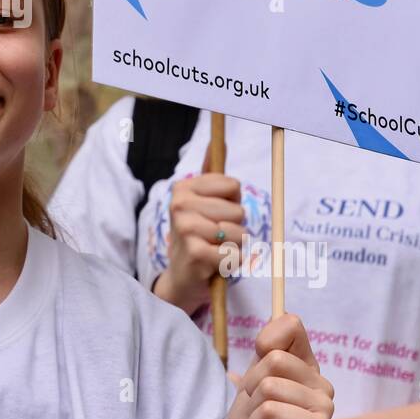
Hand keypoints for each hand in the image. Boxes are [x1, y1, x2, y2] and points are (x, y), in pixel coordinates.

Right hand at [152, 142, 245, 314]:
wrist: (182, 277)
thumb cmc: (198, 236)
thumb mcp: (202, 202)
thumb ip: (210, 173)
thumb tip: (217, 141)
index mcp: (183, 187)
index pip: (233, 186)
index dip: (232, 204)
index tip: (215, 215)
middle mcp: (179, 204)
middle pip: (238, 211)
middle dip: (235, 228)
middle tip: (214, 238)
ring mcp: (185, 228)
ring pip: (239, 233)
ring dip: (234, 247)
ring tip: (215, 250)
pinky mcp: (195, 252)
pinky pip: (234, 254)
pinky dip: (231, 263)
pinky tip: (214, 264)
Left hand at [224, 314, 333, 418]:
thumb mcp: (254, 378)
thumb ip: (268, 349)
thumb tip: (282, 311)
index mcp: (307, 367)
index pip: (292, 324)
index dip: (264, 341)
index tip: (259, 362)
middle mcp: (323, 385)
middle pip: (275, 358)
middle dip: (253, 383)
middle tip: (259, 405)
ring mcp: (324, 408)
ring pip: (270, 386)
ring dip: (254, 407)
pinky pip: (271, 409)